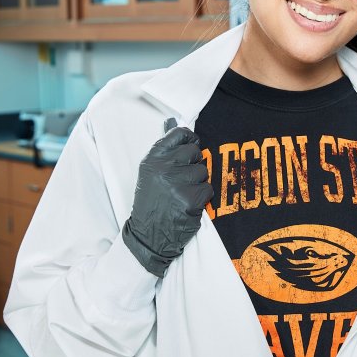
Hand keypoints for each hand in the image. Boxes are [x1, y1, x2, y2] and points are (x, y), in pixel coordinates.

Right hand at [122, 127, 213, 277]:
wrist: (148, 235)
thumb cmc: (152, 200)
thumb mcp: (151, 171)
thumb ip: (166, 148)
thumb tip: (174, 122)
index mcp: (152, 159)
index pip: (180, 134)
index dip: (190, 139)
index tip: (192, 145)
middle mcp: (164, 168)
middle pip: (196, 152)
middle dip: (194, 165)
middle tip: (182, 180)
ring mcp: (178, 184)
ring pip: (204, 171)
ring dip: (198, 183)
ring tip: (182, 194)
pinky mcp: (191, 199)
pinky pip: (208, 188)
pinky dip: (203, 198)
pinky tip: (188, 204)